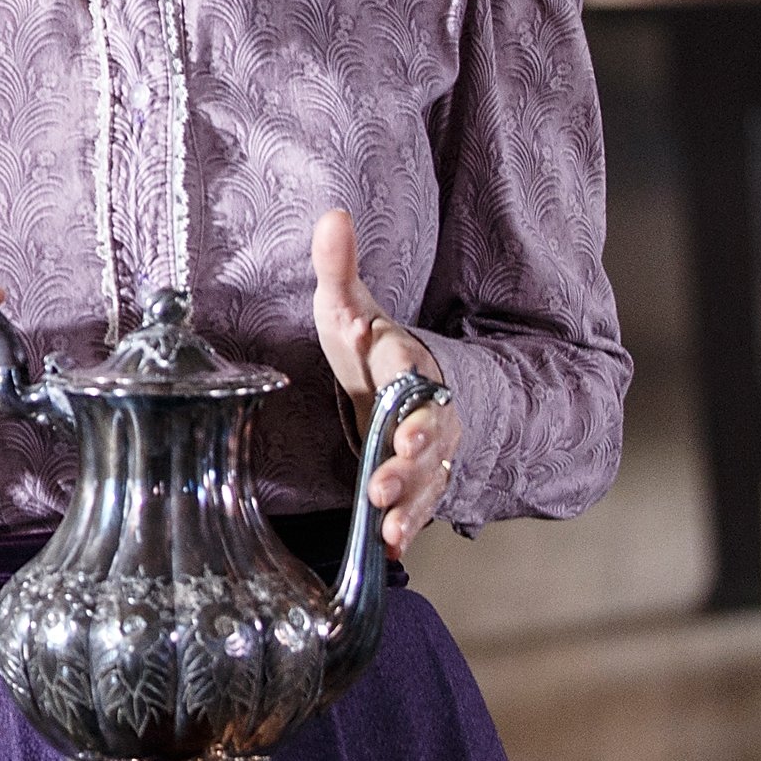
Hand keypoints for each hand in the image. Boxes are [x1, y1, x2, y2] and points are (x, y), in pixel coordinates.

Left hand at [311, 209, 461, 556]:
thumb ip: (338, 268)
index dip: (388, 351)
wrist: (402, 390)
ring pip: (428, 475)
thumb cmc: (369, 348)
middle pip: (425, 428)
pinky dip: (407, 528)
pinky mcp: (419, 484)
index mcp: (406, 361)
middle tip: (385, 471)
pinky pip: (420, 509)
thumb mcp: (349, 308)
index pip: (402, 355)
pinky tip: (388, 547)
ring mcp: (427, 450)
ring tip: (386, 518)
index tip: (366, 343)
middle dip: (410, 450)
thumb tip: (333, 213)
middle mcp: (426, 407)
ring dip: (408, 498)